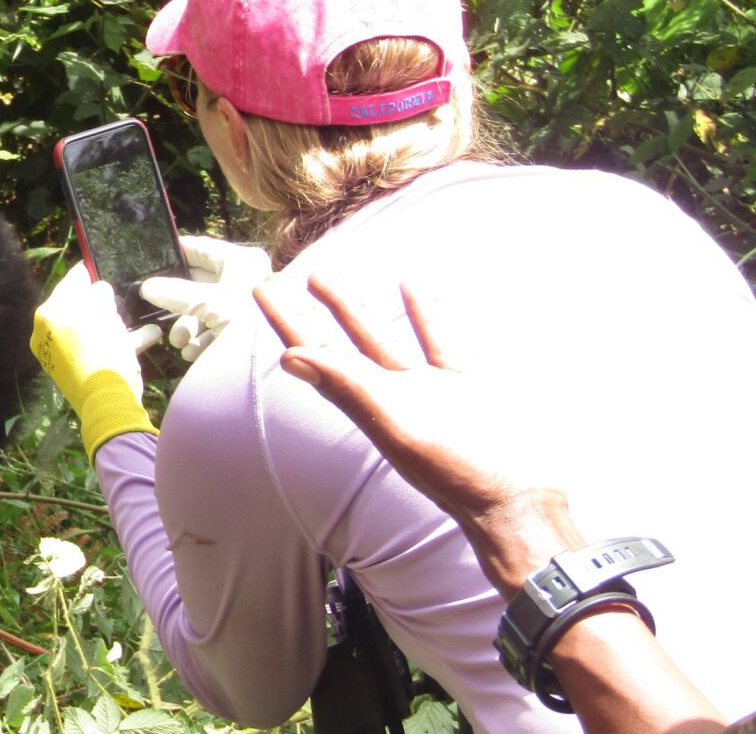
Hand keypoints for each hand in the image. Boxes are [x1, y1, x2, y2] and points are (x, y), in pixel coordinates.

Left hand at [32, 263, 158, 458]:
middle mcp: (52, 336)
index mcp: (48, 317)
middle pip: (80, 308)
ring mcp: (67, 356)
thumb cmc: (101, 349)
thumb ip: (99, 294)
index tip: (96, 264)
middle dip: (102, 301)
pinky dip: (124, 341)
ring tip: (134, 314)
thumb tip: (99, 290)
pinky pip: (106, 348)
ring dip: (116, 321)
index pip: (68, 284)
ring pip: (95, 329)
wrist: (108, 401)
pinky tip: (150, 333)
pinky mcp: (85, 371)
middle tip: (117, 293)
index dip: (86, 273)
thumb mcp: (102, 311)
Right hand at [140, 236, 271, 360]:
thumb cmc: (247, 321)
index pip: (202, 249)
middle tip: (157, 309)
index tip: (154, 258)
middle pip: (199, 283)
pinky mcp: (244, 328)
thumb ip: (175, 294)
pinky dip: (202, 339)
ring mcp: (244, 304)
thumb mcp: (208, 304)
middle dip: (179, 302)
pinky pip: (215, 328)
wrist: (275, 362)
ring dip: (188, 326)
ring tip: (180, 341)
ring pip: (205, 309)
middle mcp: (243, 278)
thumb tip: (148, 287)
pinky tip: (193, 352)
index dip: (178, 252)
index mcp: (240, 262)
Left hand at [253, 276, 582, 596]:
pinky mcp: (461, 387)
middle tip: (284, 277)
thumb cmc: (457, 473)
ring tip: (323, 278)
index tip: (261, 290)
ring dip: (351, 311)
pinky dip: (421, 315)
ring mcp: (424, 391)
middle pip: (337, 344)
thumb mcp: (396, 427)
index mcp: (366, 405)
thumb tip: (290, 356)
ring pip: (378, 339)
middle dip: (309, 313)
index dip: (287, 323)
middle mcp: (388, 397)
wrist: (519, 502)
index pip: (315, 355)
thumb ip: (348, 389)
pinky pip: (433, 343)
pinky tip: (410, 286)